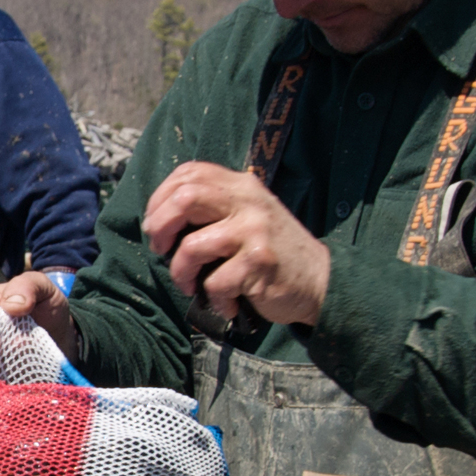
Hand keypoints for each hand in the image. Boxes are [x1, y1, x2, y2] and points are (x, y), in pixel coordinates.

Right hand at [0, 272, 77, 364]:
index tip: (17, 321)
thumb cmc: (46, 308)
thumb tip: (11, 306)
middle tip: (24, 341)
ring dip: (3, 360)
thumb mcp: (42, 287)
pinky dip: (4, 375)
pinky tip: (20, 366)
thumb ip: (26, 286)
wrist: (59, 337)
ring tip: (24, 352)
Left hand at [141, 161, 330, 327]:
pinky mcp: (259, 261)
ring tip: (190, 284)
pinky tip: (228, 302)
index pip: (189, 173)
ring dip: (181, 272)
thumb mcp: (247, 216)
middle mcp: (248, 201)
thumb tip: (159, 220)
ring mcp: (255, 230)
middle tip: (161, 249)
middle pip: (186, 198)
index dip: (160, 198)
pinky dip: (214, 299)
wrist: (319, 279)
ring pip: (192, 247)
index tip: (155, 224)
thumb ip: (213, 208)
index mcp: (241, 185)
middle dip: (160, 227)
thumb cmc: (272, 251)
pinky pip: (215, 282)